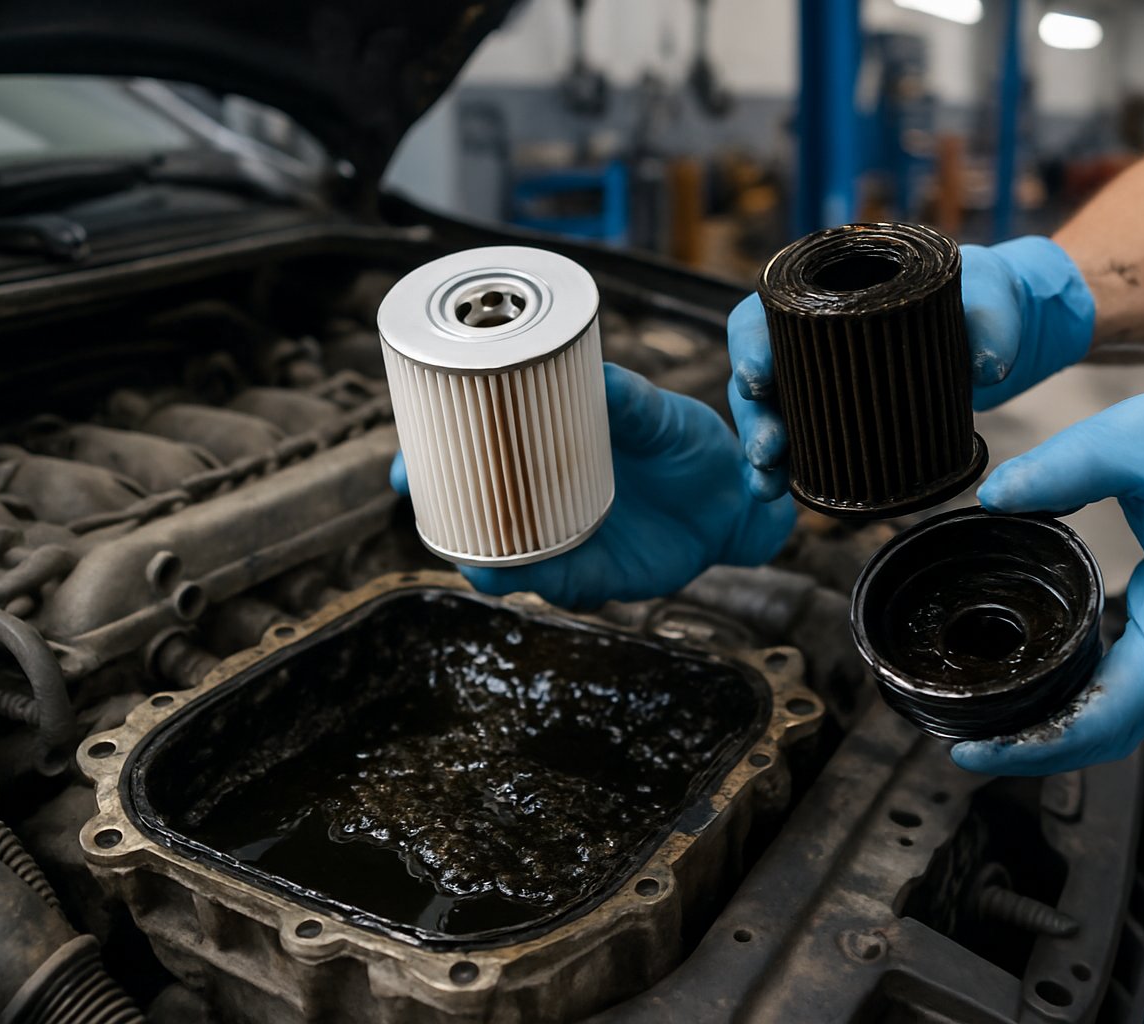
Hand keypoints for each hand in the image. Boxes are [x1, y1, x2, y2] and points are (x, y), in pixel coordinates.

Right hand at [391, 363, 796, 608]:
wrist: (736, 496)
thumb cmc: (686, 444)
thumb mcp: (658, 414)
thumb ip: (630, 400)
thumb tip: (599, 374)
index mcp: (546, 451)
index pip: (475, 454)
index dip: (432, 455)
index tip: (407, 452)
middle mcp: (544, 499)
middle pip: (470, 511)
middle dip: (434, 505)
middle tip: (414, 487)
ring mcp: (563, 539)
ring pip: (500, 555)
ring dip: (474, 552)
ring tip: (458, 541)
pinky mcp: (592, 575)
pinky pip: (550, 582)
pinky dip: (526, 578)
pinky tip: (504, 573)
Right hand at [728, 236, 1095, 500]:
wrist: (999, 335)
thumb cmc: (983, 296)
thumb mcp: (990, 295)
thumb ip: (991, 320)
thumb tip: (989, 366)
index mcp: (831, 288)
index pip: (766, 308)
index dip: (750, 342)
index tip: (757, 376)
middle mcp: (814, 334)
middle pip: (758, 368)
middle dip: (754, 413)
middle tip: (769, 447)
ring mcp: (821, 377)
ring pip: (772, 410)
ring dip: (762, 449)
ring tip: (769, 481)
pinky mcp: (838, 415)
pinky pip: (799, 439)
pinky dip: (786, 468)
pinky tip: (779, 492)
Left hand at [950, 392, 1143, 774]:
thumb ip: (1068, 464)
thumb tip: (995, 495)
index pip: (1112, 712)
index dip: (1041, 742)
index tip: (980, 747)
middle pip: (1109, 733)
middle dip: (1034, 748)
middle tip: (963, 746)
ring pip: (1116, 719)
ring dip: (1051, 731)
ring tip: (981, 724)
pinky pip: (1123, 690)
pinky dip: (1074, 703)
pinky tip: (1028, 691)